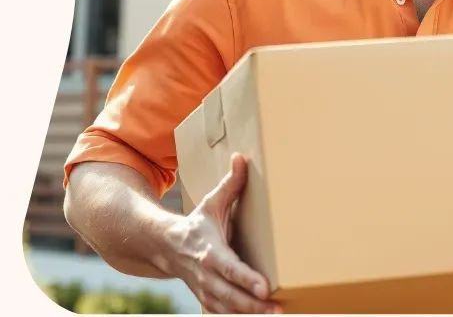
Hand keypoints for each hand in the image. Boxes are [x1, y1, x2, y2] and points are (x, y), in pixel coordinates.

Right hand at [166, 154, 281, 313]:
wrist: (166, 248)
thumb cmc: (196, 224)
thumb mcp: (212, 202)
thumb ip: (231, 183)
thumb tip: (241, 158)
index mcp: (211, 252)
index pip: (232, 269)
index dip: (248, 279)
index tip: (265, 287)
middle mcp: (207, 276)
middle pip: (232, 296)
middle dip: (254, 305)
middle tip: (278, 308)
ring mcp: (207, 292)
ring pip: (229, 310)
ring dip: (250, 315)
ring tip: (276, 314)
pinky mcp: (208, 301)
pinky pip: (223, 315)